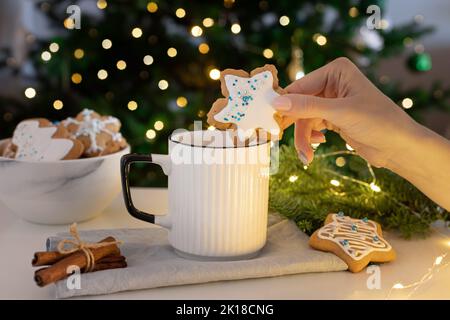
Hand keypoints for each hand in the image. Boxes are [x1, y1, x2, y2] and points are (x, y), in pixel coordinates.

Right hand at [272, 57, 418, 167]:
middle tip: (280, 140)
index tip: (268, 120)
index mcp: (336, 71)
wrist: (399, 147)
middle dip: (295, 125)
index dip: (284, 104)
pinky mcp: (332, 118)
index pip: (300, 86)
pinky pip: (311, 127)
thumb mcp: (340, 113)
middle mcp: (332, 83)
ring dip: (303, 138)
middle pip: (299, 104)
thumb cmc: (378, 122)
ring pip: (304, 119)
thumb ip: (307, 107)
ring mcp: (331, 102)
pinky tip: (316, 146)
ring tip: (306, 155)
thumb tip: (277, 103)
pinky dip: (310, 138)